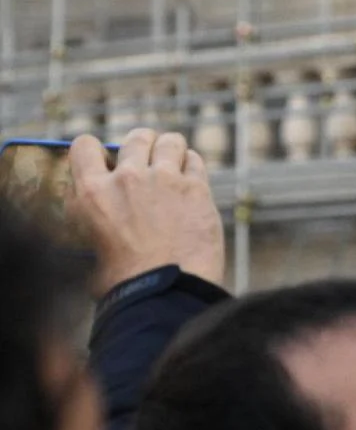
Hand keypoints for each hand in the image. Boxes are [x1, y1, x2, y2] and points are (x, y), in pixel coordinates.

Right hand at [68, 129, 224, 297]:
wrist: (166, 292)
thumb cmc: (126, 284)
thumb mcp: (91, 250)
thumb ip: (97, 224)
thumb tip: (105, 227)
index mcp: (92, 194)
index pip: (84, 146)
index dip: (96, 149)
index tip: (108, 159)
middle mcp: (127, 179)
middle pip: (137, 137)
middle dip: (144, 146)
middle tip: (150, 163)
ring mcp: (165, 180)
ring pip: (171, 141)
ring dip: (172, 151)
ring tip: (175, 168)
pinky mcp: (197, 189)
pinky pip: (196, 161)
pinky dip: (193, 167)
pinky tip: (193, 183)